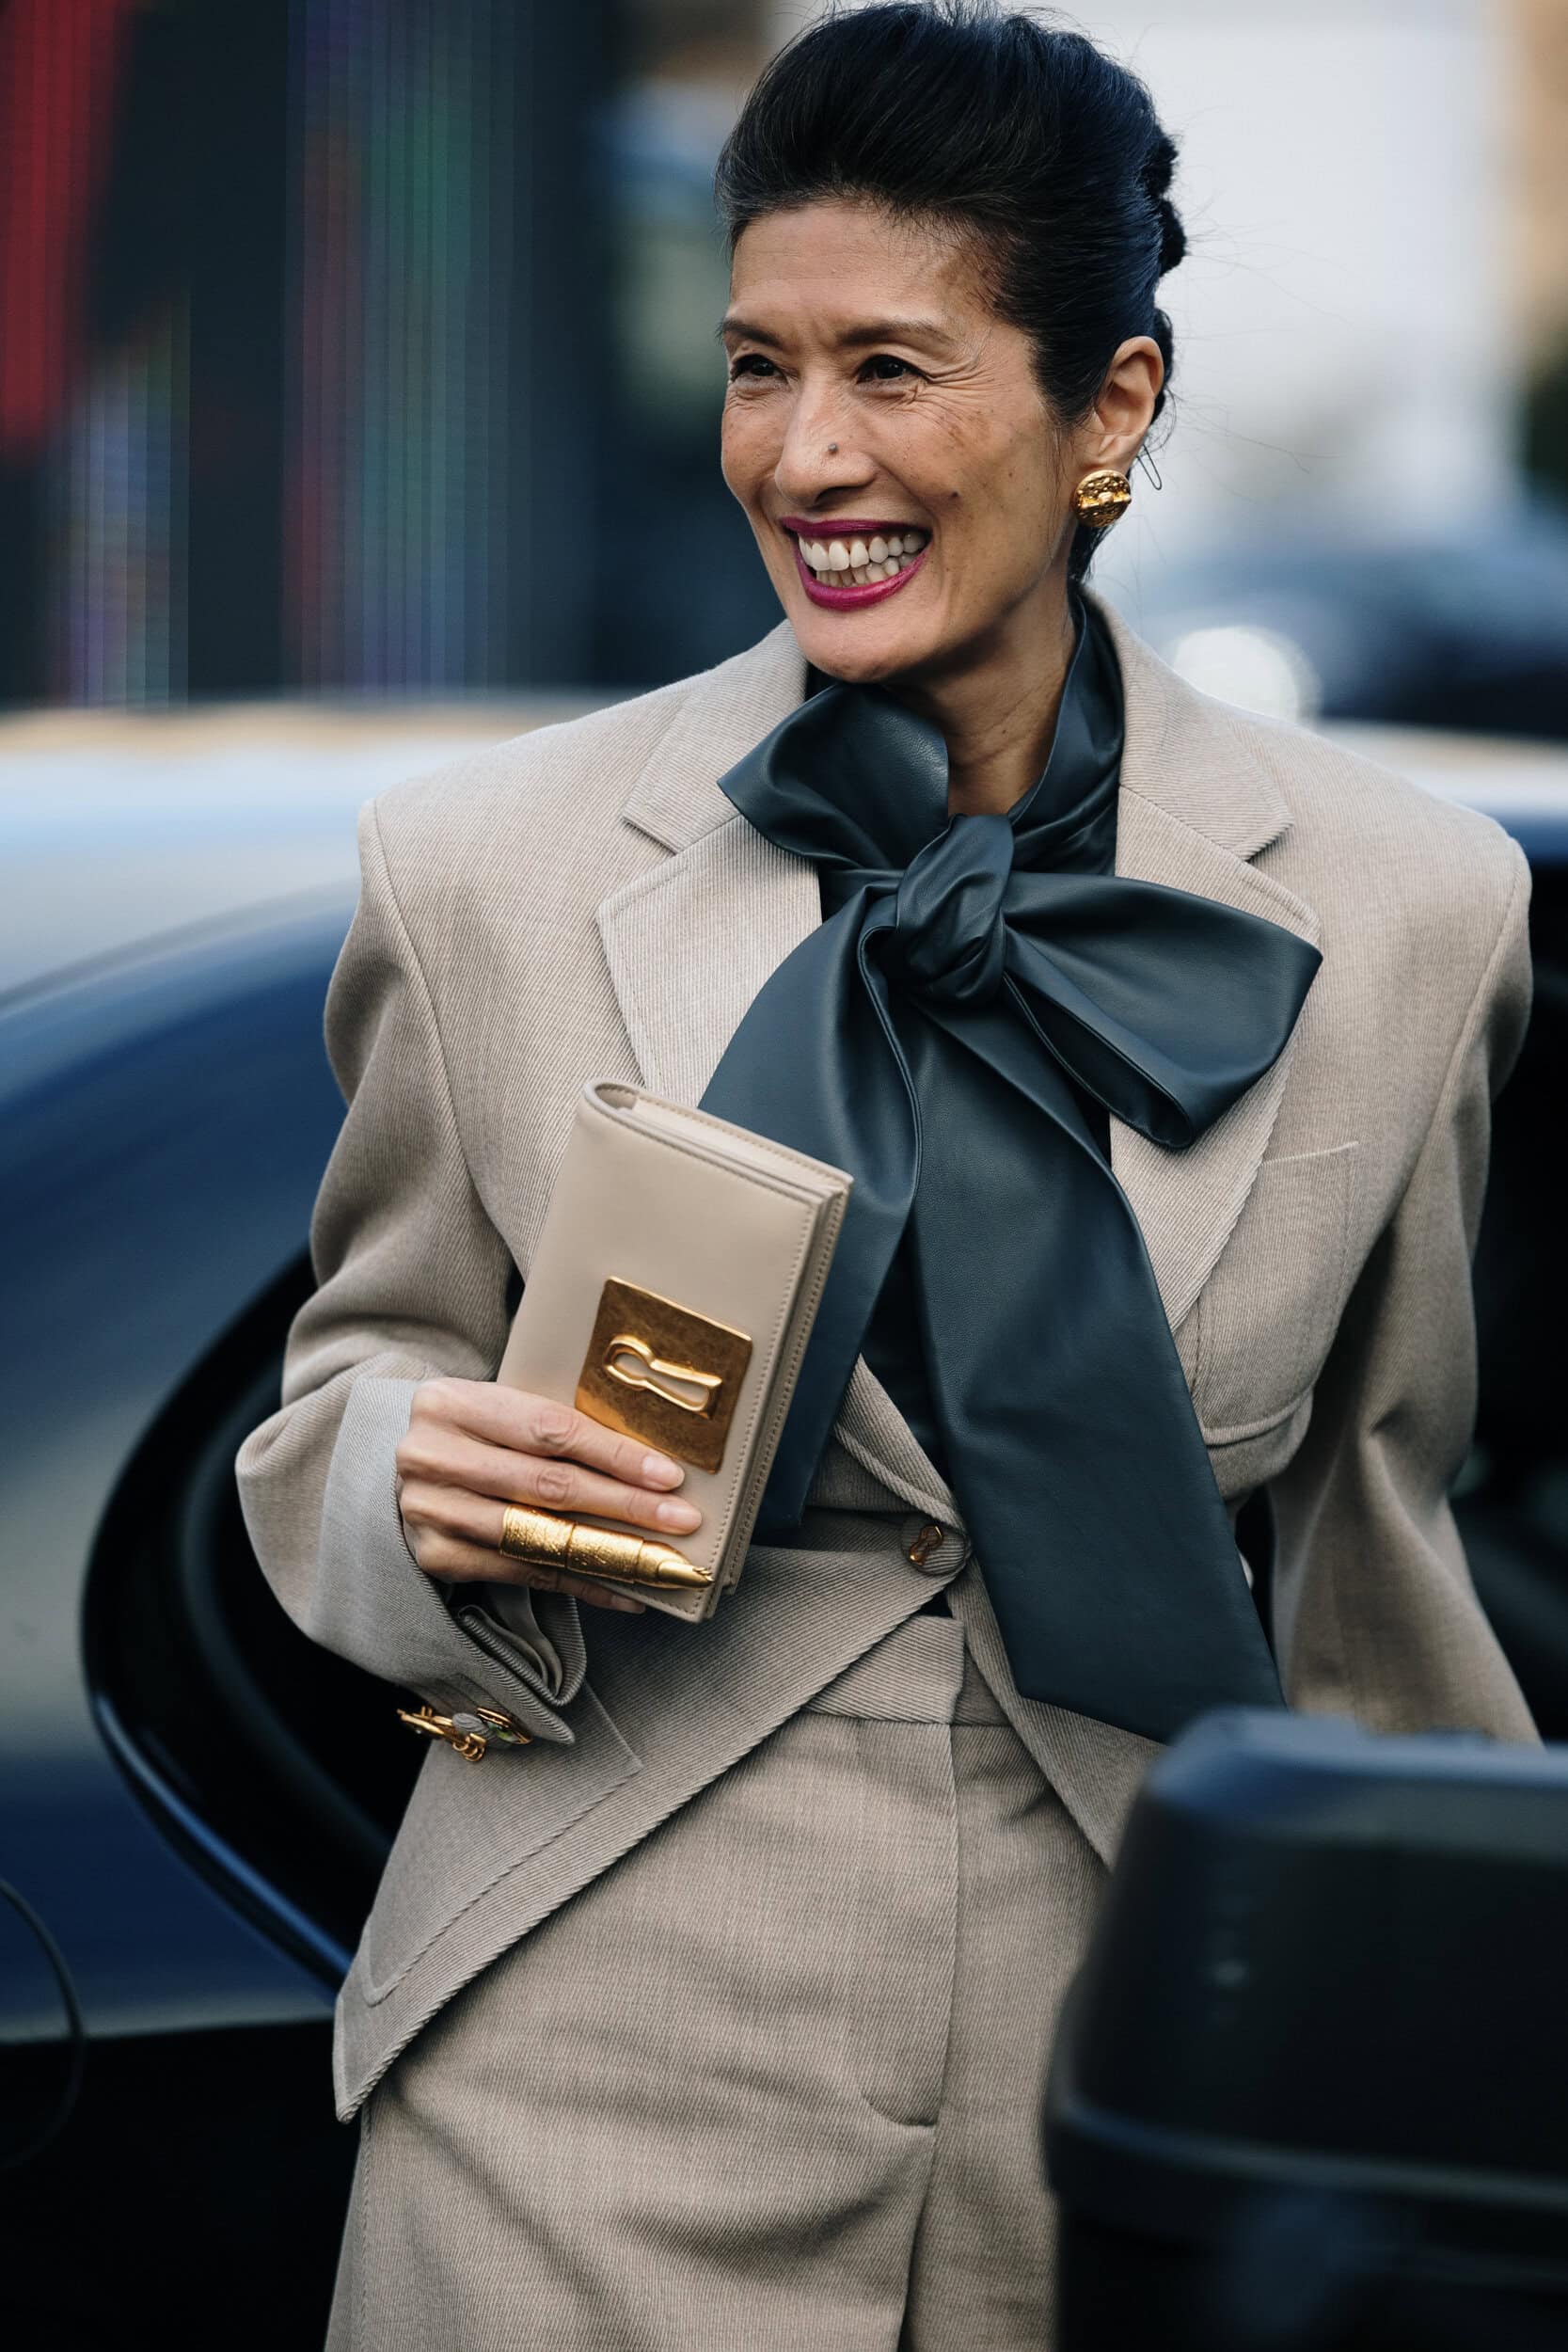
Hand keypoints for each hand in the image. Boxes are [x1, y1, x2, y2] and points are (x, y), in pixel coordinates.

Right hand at [395, 1378, 702, 1614]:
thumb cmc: (470, 1432)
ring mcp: (431, 1509)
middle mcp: (433, 1455)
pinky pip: (523, 1572)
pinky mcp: (436, 1555)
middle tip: (679, 1520)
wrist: (388, 1466)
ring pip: (537, 1533)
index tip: (667, 1475)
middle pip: (548, 1484)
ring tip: (660, 1559)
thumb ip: (551, 1425)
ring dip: (607, 1549)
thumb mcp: (497, 1408)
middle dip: (624, 1504)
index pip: (549, 1429)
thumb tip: (647, 1462)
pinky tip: (622, 1587)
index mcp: (453, 1402)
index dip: (614, 1454)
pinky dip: (579, 1581)